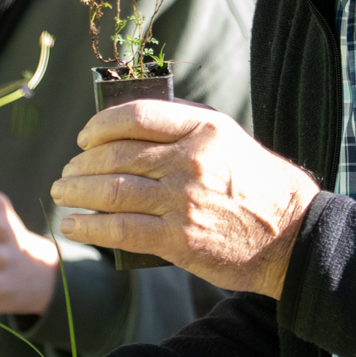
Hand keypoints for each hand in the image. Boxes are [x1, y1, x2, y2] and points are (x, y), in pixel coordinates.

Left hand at [49, 100, 320, 297]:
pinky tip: (74, 225)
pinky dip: (89, 227)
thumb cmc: (258, 187)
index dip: (100, 125)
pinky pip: (120, 229)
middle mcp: (192, 160)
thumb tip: (127, 127)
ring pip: (111, 191)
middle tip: (67, 171)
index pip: (136, 116)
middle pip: (116, 155)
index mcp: (204, 129)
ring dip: (77, 192)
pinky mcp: (179, 240)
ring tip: (63, 194)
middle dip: (81, 164)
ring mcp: (183, 201)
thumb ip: (185, 129)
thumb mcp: (229, 141)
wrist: (292, 236)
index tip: (85, 138)